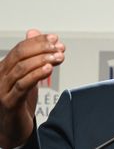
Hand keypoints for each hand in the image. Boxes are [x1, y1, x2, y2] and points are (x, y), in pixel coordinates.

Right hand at [0, 30, 64, 147]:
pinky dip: (36, 75)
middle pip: (20, 55)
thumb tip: (33, 32)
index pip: (21, 48)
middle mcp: (1, 76)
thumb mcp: (28, 75)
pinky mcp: (9, 102)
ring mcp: (2, 89)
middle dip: (42, 48)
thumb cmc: (20, 101)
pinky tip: (48, 69)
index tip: (56, 39)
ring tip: (58, 57)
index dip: (39, 42)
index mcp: (5, 67)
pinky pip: (22, 85)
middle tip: (59, 48)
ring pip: (22, 68)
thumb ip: (32, 55)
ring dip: (43, 60)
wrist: (12, 128)